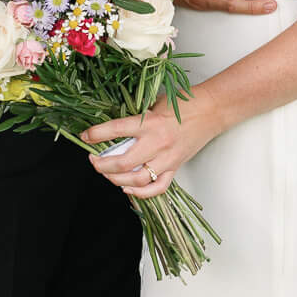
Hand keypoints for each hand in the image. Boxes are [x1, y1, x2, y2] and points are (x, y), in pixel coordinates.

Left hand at [84, 96, 222, 199]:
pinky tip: (127, 188)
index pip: (115, 130)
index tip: (85, 136)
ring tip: (107, 174)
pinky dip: (140, 192)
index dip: (96, 135)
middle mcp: (157, 143)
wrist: (211, 111)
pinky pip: (157, 188)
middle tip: (94, 161)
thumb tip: (112, 129)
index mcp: (149, 123)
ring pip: (137, 179)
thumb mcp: (154, 104)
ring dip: (117, 180)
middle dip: (102, 165)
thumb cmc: (183, 104)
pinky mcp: (175, 168)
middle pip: (122, 163)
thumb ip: (136, 117)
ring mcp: (167, 158)